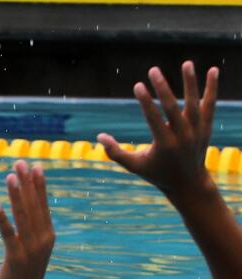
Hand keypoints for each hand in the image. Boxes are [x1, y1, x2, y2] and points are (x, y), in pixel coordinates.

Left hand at [0, 160, 54, 278]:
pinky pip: (8, 234)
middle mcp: (41, 239)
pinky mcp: (14, 257)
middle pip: (33, 205)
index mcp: (47, 236)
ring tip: (10, 176)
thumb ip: (32, 236)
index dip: (39, 185)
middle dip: (27, 183)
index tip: (35, 167)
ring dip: (16, 194)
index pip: (43, 205)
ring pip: (22, 215)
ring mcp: (29, 248)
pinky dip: (2, 218)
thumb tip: (29, 220)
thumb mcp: (33, 254)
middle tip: (20, 162)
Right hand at [98, 61, 218, 201]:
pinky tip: (212, 71)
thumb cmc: (156, 173)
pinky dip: (212, 88)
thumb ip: (115, 152)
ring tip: (186, 63)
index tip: (138, 86)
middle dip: (163, 88)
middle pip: (173, 108)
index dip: (145, 101)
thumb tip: (99, 136)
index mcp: (164, 145)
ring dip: (190, 82)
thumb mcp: (134, 166)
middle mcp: (183, 136)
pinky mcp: (206, 127)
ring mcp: (197, 131)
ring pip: (194, 103)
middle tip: (153, 70)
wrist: (188, 183)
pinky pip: (210, 104)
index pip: (154, 118)